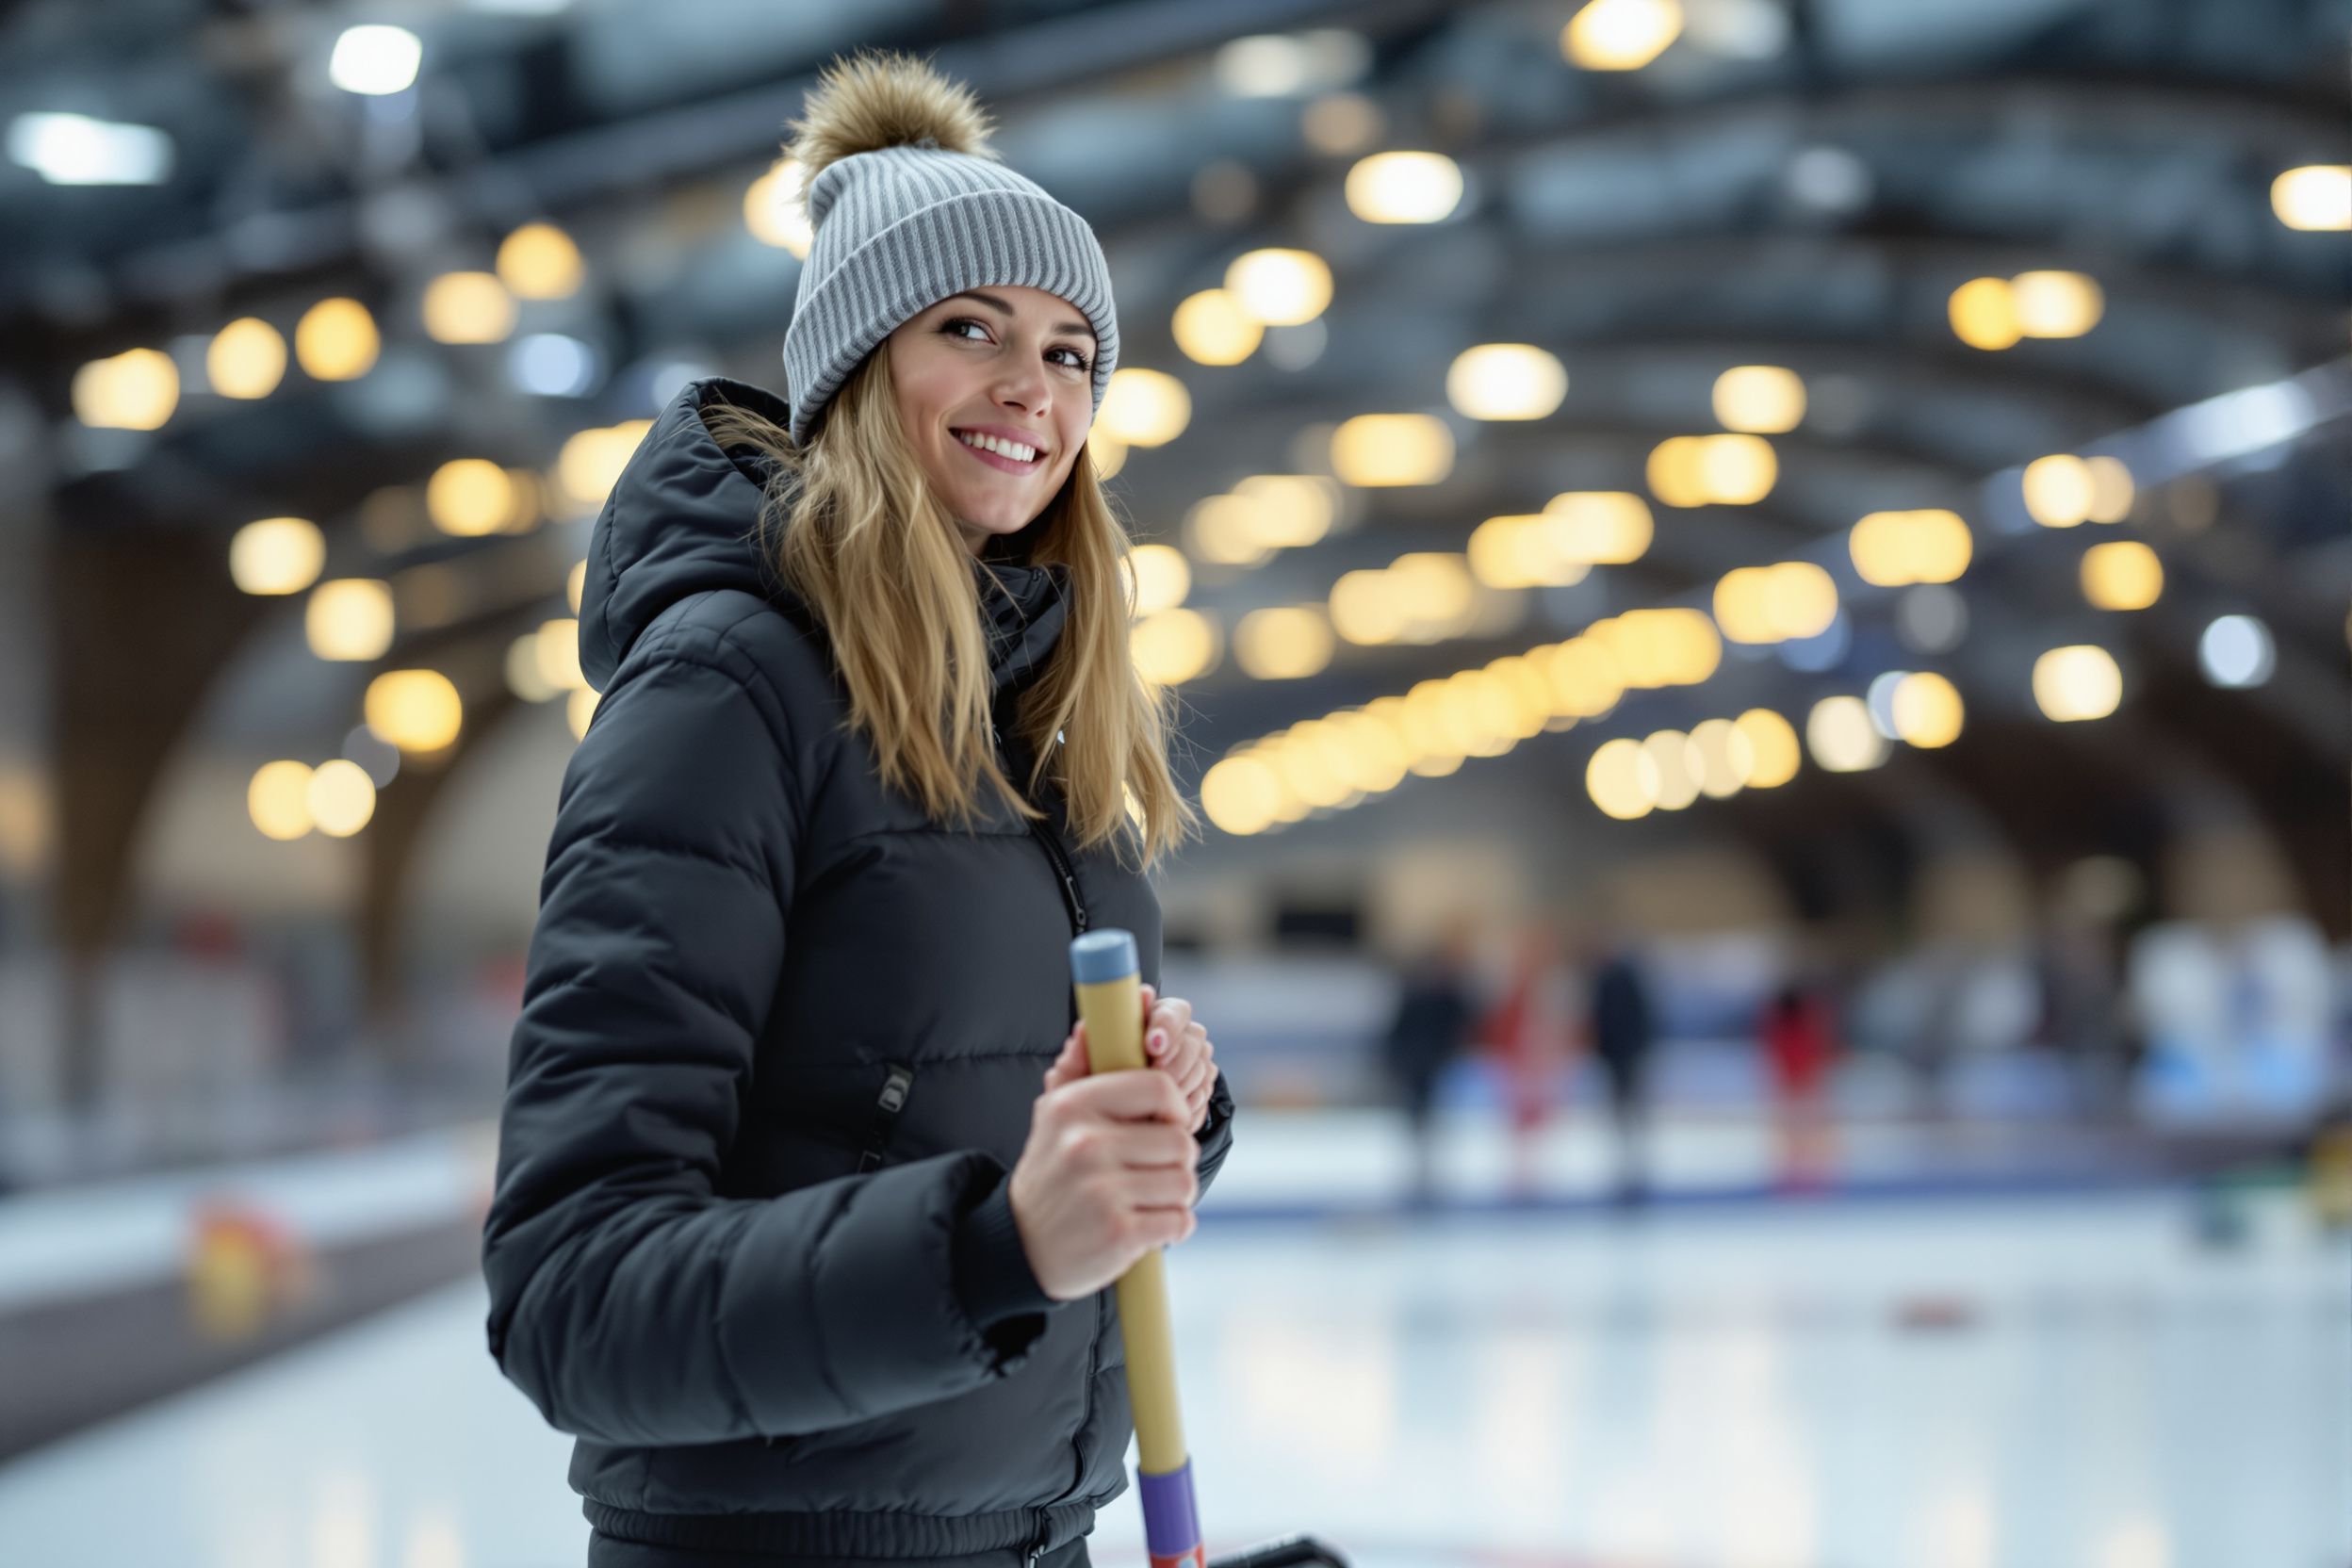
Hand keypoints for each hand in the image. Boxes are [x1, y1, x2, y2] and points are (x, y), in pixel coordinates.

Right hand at [1008, 1069, 1197, 1300]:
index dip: (1175, 1108)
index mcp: (1073, 1106)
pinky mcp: (1117, 1232)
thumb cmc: (1051, 1175)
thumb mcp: (1053, 1117)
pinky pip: (1178, 1220)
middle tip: (1152, 1172)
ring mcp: (1101, 1190)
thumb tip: (1089, 1025)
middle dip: (1177, 1161)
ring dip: (1175, 1197)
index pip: (1159, 1087)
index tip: (1166, 1125)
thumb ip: (1076, 1069)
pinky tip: (1147, 1227)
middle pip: (1180, 1140)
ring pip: (1184, 1182)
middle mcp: (1086, 1144)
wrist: (1019, 1246)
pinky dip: (1172, 1226)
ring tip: (1147, 1200)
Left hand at [1044, 983, 1219, 1134]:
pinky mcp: (1203, 1083)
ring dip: (1179, 1087)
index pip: (1171, 1009)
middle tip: (1157, 1079)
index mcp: (1146, 1018)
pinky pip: (1204, 1093)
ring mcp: (1193, 1058)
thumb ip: (1077, 1053)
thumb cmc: (1090, 1092)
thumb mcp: (1077, 1077)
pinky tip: (1163, 1115)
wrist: (1108, 1126)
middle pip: (1193, 1038)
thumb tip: (1084, 1029)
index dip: (1166, 1025)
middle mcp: (1176, 1034)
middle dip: (1175, 1061)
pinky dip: (1186, 1107)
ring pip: (1201, 1067)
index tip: (1151, 1044)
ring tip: (1153, 1104)